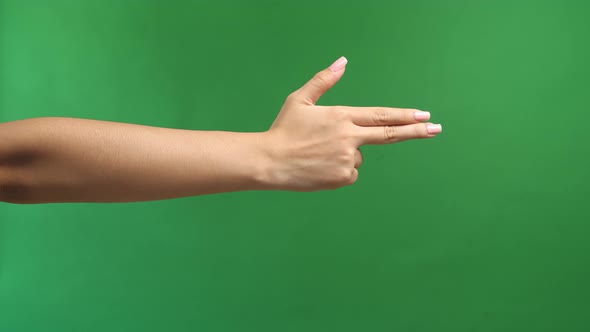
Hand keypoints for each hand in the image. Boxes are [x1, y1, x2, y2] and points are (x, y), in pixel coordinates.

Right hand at [262, 56, 441, 190]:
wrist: (270, 162)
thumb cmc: (284, 130)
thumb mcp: (300, 100)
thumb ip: (324, 80)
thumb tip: (343, 62)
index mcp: (342, 116)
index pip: (381, 116)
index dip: (405, 116)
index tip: (425, 116)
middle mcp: (349, 138)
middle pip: (390, 134)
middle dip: (416, 131)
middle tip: (437, 129)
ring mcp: (348, 160)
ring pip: (360, 156)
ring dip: (348, 153)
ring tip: (320, 153)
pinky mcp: (343, 178)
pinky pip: (351, 172)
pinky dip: (341, 169)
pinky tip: (321, 166)